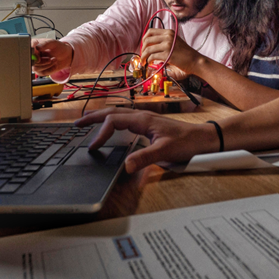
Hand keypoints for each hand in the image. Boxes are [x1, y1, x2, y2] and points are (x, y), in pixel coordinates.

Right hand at [31, 39, 72, 75]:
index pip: (27, 51)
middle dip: (42, 61)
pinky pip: (42, 73)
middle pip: (30, 61)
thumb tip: (37, 47)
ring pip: (36, 68)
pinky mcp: (40, 70)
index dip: (32, 54)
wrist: (66, 55)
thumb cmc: (58, 47)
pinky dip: (50, 69)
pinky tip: (54, 64)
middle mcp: (32, 55)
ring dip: (47, 65)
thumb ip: (44, 44)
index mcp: (33, 46)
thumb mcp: (52, 42)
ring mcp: (35, 64)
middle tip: (50, 59)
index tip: (38, 56)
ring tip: (54, 59)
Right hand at [76, 107, 219, 172]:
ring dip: (101, 117)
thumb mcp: (165, 152)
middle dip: (93, 117)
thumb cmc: (186, 142)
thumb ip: (145, 158)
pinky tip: (109, 127)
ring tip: (87, 122)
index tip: (93, 146)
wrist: (201, 138)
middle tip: (76, 124)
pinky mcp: (148, 125)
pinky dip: (112, 121)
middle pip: (112, 112)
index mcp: (143, 119)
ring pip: (117, 114)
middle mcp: (142, 116)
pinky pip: (124, 119)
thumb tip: (126, 166)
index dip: (101, 132)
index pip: (114, 120)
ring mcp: (145, 120)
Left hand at [140, 29, 200, 75]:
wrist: (195, 61)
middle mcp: (168, 36)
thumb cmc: (186, 54)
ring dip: (143, 56)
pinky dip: (148, 60)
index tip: (144, 46)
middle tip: (142, 55)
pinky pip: (152, 56)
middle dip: (142, 48)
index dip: (144, 38)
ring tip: (144, 61)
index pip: (150, 31)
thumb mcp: (175, 42)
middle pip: (147, 39)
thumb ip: (165, 41)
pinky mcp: (167, 54)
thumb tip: (151, 45)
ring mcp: (167, 45)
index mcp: (169, 32)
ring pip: (148, 48)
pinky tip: (149, 63)